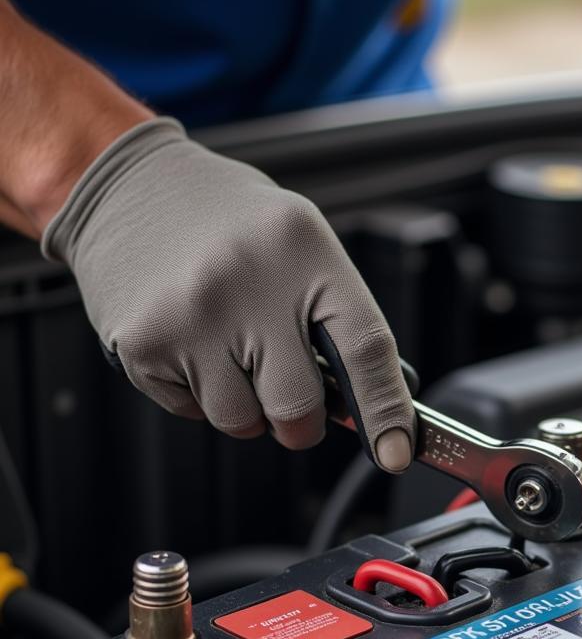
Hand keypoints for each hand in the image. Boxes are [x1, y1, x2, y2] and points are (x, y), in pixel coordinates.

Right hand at [42, 118, 414, 469]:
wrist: (129, 185)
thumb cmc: (231, 224)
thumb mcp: (301, 246)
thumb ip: (337, 320)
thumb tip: (378, 411)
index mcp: (305, 250)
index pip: (364, 349)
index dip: (385, 411)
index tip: (395, 453)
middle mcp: (249, 281)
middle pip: (297, 406)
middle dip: (300, 422)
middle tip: (290, 399)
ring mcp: (192, 314)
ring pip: (242, 420)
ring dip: (245, 408)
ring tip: (229, 351)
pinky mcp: (144, 341)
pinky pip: (192, 412)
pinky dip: (198, 395)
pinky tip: (191, 344)